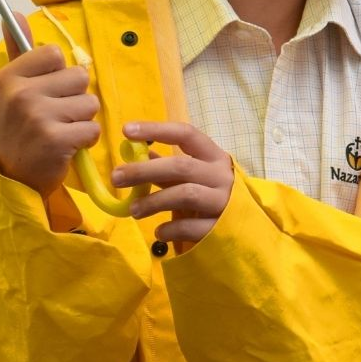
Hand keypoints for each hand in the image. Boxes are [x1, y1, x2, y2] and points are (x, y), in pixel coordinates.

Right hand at [0, 18, 99, 198]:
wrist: (13, 175)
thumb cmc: (19, 126)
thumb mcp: (13, 87)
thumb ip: (18, 49)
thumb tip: (13, 13)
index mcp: (9, 76)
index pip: (56, 54)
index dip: (59, 74)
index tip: (45, 91)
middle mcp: (20, 93)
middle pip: (79, 77)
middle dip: (74, 97)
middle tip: (54, 115)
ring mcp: (37, 116)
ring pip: (90, 103)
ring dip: (82, 119)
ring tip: (60, 130)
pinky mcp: (55, 139)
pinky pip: (93, 128)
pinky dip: (85, 139)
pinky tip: (66, 145)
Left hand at [115, 122, 235, 246]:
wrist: (244, 228)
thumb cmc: (211, 195)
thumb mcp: (194, 176)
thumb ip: (169, 165)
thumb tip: (138, 151)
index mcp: (214, 157)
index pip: (186, 135)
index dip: (157, 130)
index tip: (127, 130)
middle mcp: (221, 176)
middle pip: (181, 166)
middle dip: (145, 171)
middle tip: (116, 177)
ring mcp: (222, 202)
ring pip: (184, 195)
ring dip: (153, 201)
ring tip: (132, 210)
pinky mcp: (219, 228)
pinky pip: (189, 227)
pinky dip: (169, 229)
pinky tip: (158, 232)